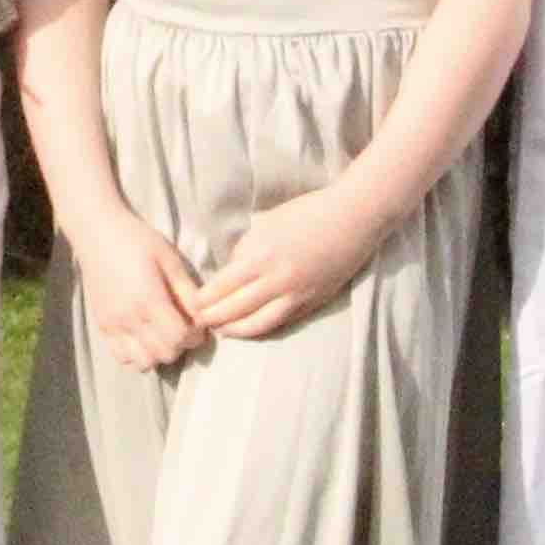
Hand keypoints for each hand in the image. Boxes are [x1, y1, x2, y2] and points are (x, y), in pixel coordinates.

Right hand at [63, 200, 203, 371]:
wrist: (97, 233)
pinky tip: (143, 337)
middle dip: (180, 345)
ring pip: (143, 362)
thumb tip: (204, 318)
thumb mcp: (170, 260)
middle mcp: (129, 317)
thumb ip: (188, 292)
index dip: (195, 335)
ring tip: (162, 335)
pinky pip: (121, 357)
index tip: (197, 324)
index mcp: (149, 298)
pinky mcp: (102, 326)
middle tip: (182, 328)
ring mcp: (113, 324)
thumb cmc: (138, 240)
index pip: (180, 337)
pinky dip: (136, 355)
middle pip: (164, 354)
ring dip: (158, 353)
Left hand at [191, 188, 379, 340]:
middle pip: (235, 310)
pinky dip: (262, 328)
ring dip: (235, 331)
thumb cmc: (306, 213)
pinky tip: (251, 329)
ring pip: (258, 324)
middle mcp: (277, 280)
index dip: (203, 301)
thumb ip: (245, 251)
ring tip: (221, 331)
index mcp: (260, 257)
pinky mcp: (313, 302)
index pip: (221, 288)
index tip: (192, 304)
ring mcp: (297, 295)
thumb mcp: (265, 225)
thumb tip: (229, 273)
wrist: (352, 218)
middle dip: (213, 319)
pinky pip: (282, 322)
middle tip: (198, 322)